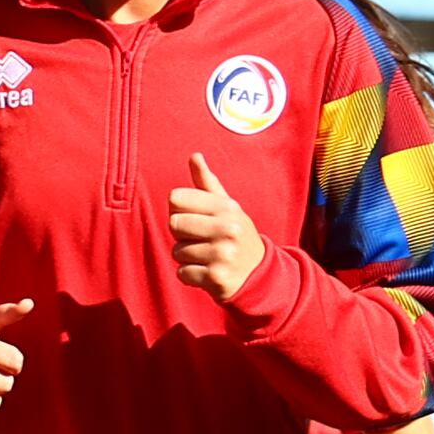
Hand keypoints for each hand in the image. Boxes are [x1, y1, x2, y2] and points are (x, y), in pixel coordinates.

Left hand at [170, 156, 267, 304]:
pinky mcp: (217, 277)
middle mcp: (228, 228)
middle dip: (182, 235)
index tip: (196, 219)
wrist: (260, 275)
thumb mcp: (228, 208)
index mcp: (227, 207)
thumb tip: (194, 155)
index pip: (176, 198)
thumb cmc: (236, 236)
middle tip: (202, 241)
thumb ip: (207, 183)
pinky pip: (182, 273)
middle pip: (174, 224)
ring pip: (177, 251)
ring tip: (208, 258)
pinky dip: (191, 276)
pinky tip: (208, 273)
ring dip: (187, 258)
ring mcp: (223, 254)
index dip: (180, 210)